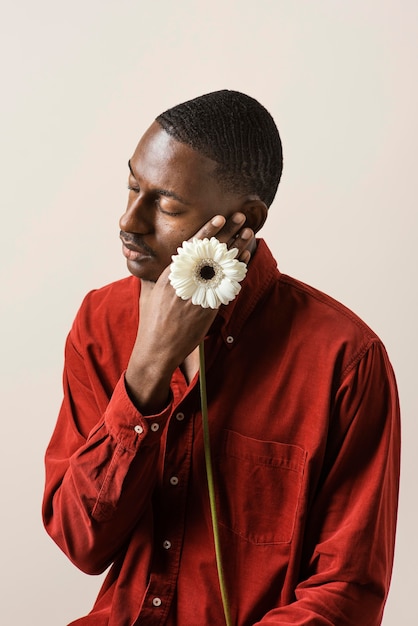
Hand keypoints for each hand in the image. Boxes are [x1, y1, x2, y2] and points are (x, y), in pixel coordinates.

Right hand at [125, 213, 253, 412]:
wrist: (158, 348)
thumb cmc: (152, 321)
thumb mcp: (150, 292)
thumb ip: (158, 276)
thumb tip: (153, 262)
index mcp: (171, 274)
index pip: (192, 247)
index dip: (208, 230)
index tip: (220, 217)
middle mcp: (185, 281)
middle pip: (211, 252)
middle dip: (228, 233)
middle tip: (240, 217)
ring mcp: (199, 294)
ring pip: (222, 266)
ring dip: (237, 248)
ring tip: (248, 233)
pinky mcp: (208, 308)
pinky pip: (227, 285)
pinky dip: (237, 271)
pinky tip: (244, 259)